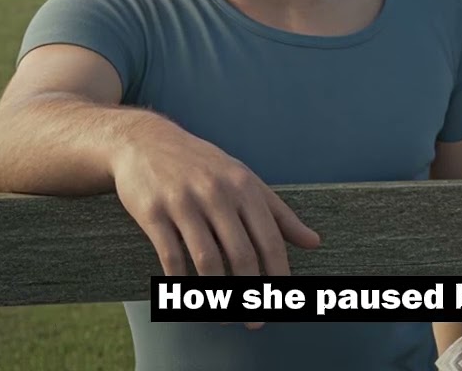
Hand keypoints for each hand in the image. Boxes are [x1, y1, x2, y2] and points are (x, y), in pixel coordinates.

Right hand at [112, 121, 320, 329]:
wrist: (146, 142)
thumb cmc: (203, 165)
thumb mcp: (245, 180)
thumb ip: (279, 213)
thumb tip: (314, 242)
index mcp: (244, 187)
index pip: (270, 239)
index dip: (277, 274)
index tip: (281, 300)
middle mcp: (217, 193)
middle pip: (241, 255)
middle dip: (250, 293)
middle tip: (254, 319)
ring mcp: (184, 202)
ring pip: (207, 260)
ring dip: (216, 295)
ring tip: (221, 314)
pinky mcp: (154, 212)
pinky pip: (171, 257)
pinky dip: (181, 283)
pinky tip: (188, 296)